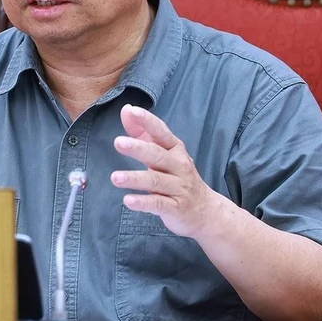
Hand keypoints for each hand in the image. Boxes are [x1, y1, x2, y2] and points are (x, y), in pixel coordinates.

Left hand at [109, 104, 222, 237]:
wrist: (205, 210)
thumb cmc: (178, 176)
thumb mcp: (164, 153)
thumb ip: (143, 133)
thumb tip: (126, 110)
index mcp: (175, 150)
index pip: (161, 132)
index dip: (147, 121)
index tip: (132, 111)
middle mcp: (179, 166)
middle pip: (157, 155)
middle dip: (138, 148)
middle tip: (118, 142)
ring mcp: (178, 188)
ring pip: (156, 181)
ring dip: (135, 178)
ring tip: (115, 177)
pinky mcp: (175, 207)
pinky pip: (158, 203)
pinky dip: (143, 202)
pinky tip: (128, 200)